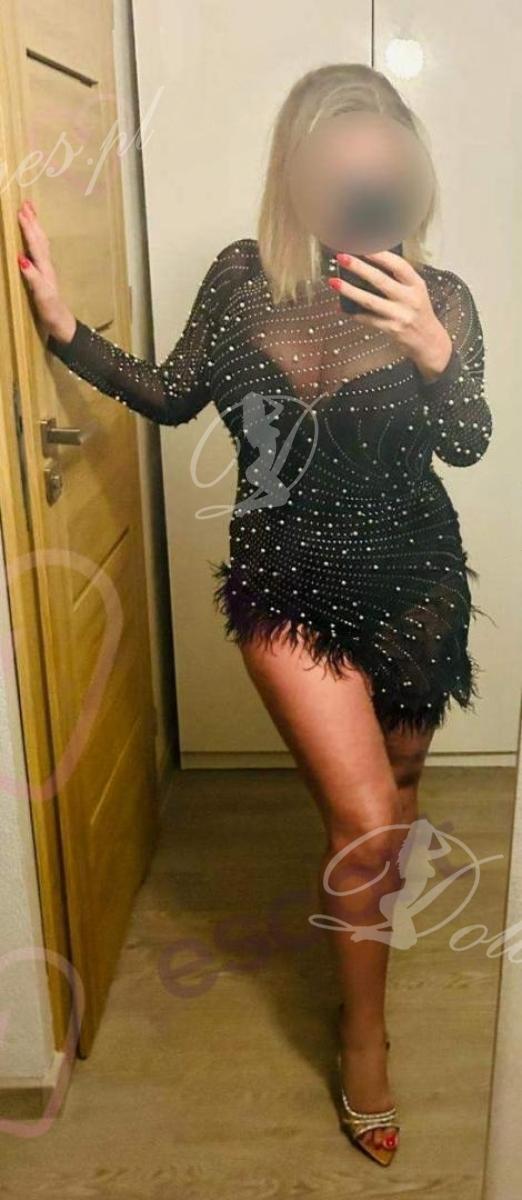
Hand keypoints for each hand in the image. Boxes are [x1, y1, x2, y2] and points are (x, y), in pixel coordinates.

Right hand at [16, 199, 75, 342]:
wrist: (61, 323)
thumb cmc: (50, 311)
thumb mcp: (41, 295)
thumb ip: (33, 277)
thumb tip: (21, 258)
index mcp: (44, 268)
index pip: (34, 243)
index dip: (28, 227)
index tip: (21, 210)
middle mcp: (46, 265)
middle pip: (39, 239)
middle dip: (32, 221)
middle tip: (26, 202)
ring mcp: (46, 269)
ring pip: (41, 242)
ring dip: (35, 227)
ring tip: (30, 212)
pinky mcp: (45, 274)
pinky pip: (40, 250)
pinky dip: (35, 239)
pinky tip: (32, 237)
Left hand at [329, 250, 452, 381]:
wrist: (429, 341)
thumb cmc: (418, 312)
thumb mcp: (416, 291)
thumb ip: (399, 279)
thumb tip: (369, 264)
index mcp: (416, 284)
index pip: (399, 265)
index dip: (380, 255)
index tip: (363, 246)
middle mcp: (409, 298)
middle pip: (381, 280)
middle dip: (359, 268)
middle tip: (342, 257)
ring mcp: (400, 315)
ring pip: (370, 301)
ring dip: (350, 291)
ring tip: (334, 282)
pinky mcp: (392, 330)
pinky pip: (369, 319)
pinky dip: (354, 313)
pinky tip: (342, 307)